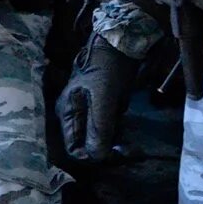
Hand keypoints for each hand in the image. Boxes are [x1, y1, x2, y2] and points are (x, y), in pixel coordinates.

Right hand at [56, 36, 140, 163]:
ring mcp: (92, 114)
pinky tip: (134, 144)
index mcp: (67, 112)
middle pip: (87, 146)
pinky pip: (111, 132)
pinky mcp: (106, 111)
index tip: (109, 156)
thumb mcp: (103, 98)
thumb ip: (98, 127)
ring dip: (116, 148)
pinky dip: (121, 139)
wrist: (122, 46)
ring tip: (135, 151)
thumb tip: (98, 157)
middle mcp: (76, 116)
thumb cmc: (108, 69)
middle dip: (106, 153)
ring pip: (101, 140)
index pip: (72, 147)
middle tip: (127, 154)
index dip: (89, 156)